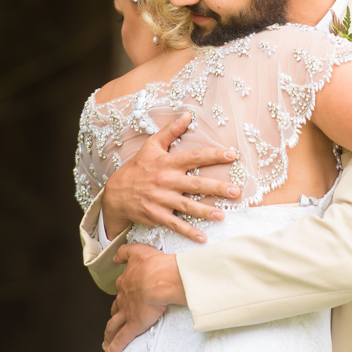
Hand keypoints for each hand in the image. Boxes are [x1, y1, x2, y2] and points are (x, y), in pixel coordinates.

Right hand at [101, 112, 238, 243]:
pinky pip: (174, 224)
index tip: (231, 155)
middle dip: (216, 187)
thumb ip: (171, 131)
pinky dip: (188, 231)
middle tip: (235, 191)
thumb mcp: (151, 146)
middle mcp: (166, 180)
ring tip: (223, 215)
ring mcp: (161, 199)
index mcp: (167, 162)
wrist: (116, 193)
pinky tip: (203, 237)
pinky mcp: (156, 215)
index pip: (194, 157)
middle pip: (195, 183)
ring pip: (187, 206)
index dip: (213, 155)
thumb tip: (187, 114)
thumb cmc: (138, 167)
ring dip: (205, 211)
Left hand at [102, 244, 184, 351]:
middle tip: (112, 322)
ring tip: (105, 341)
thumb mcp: (139, 251)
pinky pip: (120, 340)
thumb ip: (126, 252)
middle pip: (115, 309)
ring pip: (113, 326)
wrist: (160, 279)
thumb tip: (117, 255)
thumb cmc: (154, 265)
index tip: (123, 296)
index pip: (121, 289)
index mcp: (126, 282)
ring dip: (108, 334)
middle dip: (113, 316)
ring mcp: (127, 313)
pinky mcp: (133, 325)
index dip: (122, 293)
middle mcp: (123, 298)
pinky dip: (113, 349)